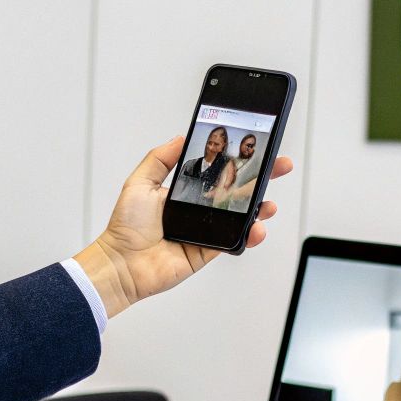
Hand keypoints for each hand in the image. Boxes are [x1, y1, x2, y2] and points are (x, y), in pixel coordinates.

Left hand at [74, 136, 292, 317]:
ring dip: (260, 209)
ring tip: (269, 203)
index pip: (217, 171)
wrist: (122, 263)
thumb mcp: (140, 181)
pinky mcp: (208, 251)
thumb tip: (181, 137)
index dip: (237, 161)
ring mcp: (205, 231)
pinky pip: (234, 241)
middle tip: (278, 167)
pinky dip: (249, 236)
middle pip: (236, 191)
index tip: (255, 148)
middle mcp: (197, 210)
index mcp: (184, 191)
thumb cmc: (126, 226)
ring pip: (241, 217)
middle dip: (260, 179)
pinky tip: (257, 228)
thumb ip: (160, 158)